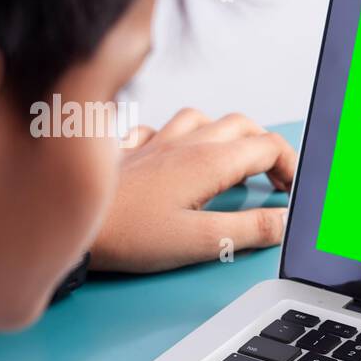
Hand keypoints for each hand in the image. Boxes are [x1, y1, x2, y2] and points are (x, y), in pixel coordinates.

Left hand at [90, 109, 296, 272]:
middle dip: (266, 147)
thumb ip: (251, 229)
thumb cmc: (128, 235)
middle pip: (242, 125)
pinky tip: (172, 156)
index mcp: (209, 162)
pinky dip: (176, 139)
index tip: (292, 192)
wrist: (69, 226)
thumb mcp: (203, 241)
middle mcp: (184, 143)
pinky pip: (157, 129)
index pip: (269, 147)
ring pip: (202, 119)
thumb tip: (286, 220)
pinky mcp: (127, 151)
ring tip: (231, 161)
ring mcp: (154, 142)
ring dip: (225, 135)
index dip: (291, 167)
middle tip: (273, 178)